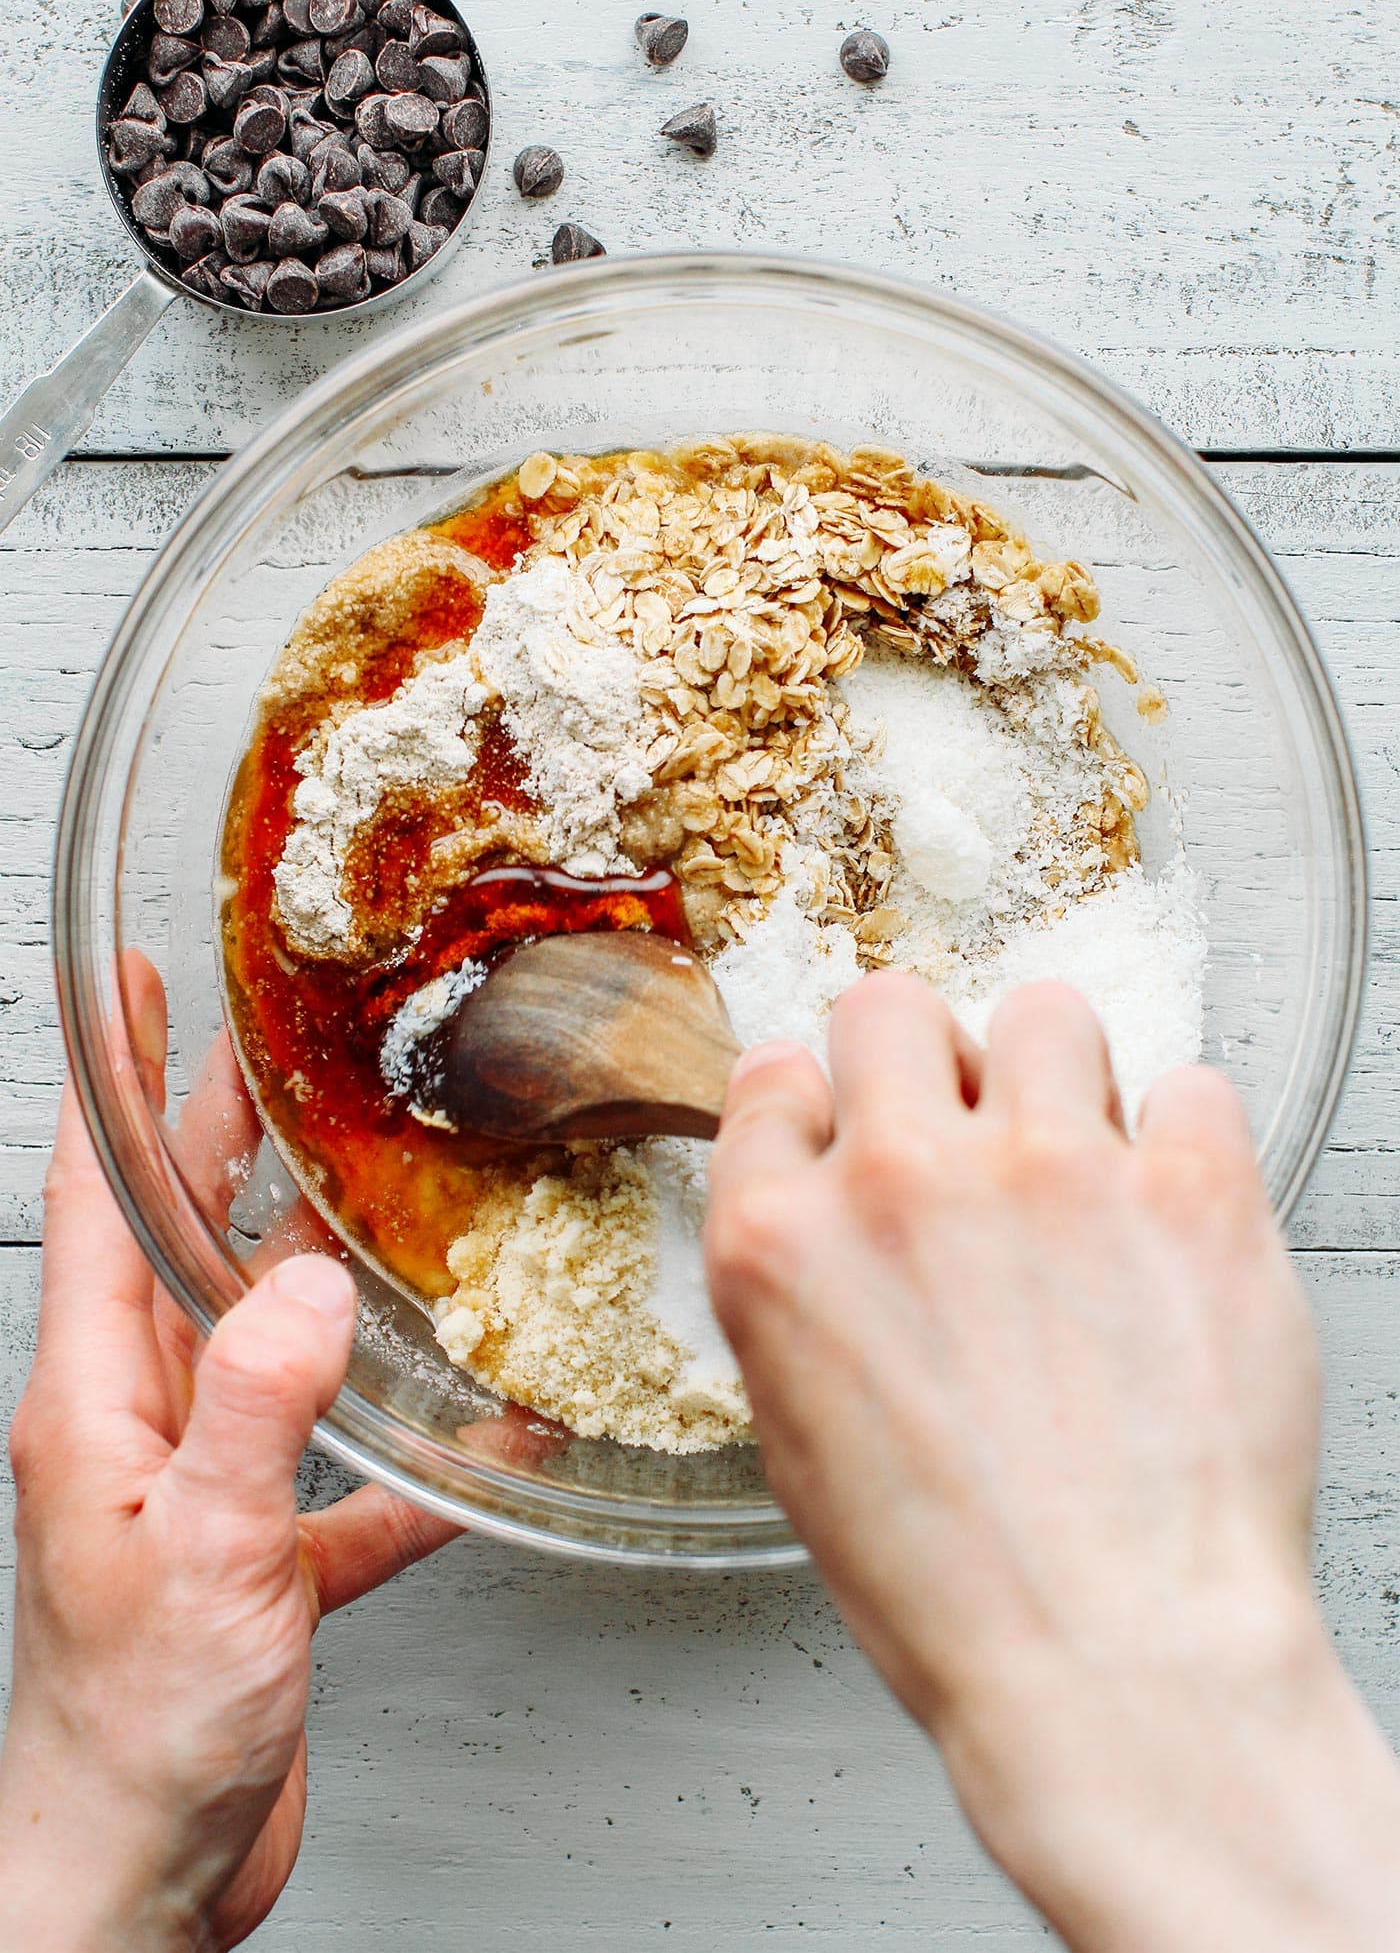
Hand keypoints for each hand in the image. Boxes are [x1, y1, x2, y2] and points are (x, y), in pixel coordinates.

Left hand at [0, 957, 467, 1951]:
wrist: (134, 1878)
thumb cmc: (128, 1733)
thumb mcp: (204, 1551)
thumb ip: (259, 1408)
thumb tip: (309, 1283)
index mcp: (97, 1403)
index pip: (100, 1203)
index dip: (119, 1087)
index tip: (131, 994)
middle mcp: (142, 1428)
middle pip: (182, 1250)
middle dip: (219, 1146)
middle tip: (271, 1060)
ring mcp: (202, 1489)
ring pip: (268, 1347)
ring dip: (320, 1275)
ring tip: (375, 1202)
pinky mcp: (260, 1558)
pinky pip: (343, 1476)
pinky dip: (406, 1452)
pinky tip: (479, 1441)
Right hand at [705, 975, 1399, 1952]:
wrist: (1114, 1662)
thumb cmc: (956, 1588)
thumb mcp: (797, 1436)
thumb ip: (802, 1287)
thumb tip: (832, 1208)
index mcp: (780, 1244)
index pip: (772, 1075)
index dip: (822, 1107)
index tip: (857, 1132)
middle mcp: (899, 1181)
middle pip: (891, 1005)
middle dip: (924, 1058)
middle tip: (967, 1126)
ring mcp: (1049, 1172)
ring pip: (1044, 1011)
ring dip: (1057, 1075)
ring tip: (1081, 1157)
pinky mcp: (1188, 1189)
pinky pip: (1190, 1086)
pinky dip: (1184, 1143)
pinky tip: (1170, 1218)